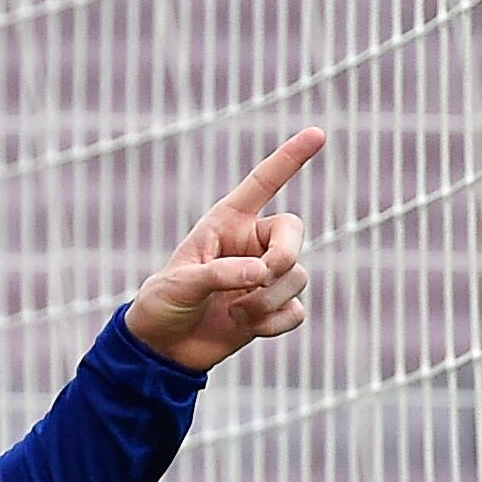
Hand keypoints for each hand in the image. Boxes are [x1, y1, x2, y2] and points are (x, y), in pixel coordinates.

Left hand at [125, 128, 324, 373]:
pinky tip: (246, 328)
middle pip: (294, 232)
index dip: (289, 159)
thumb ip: (220, 273)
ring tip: (234, 313)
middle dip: (285, 254)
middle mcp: (252, 244)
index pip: (263, 183)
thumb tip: (262, 273)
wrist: (164, 347)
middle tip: (263, 276)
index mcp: (227, 222)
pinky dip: (274, 323)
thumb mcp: (180, 282)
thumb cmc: (164, 303)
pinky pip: (296, 311)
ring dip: (267, 300)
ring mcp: (266, 276)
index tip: (317, 134)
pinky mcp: (273, 308)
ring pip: (296, 277)